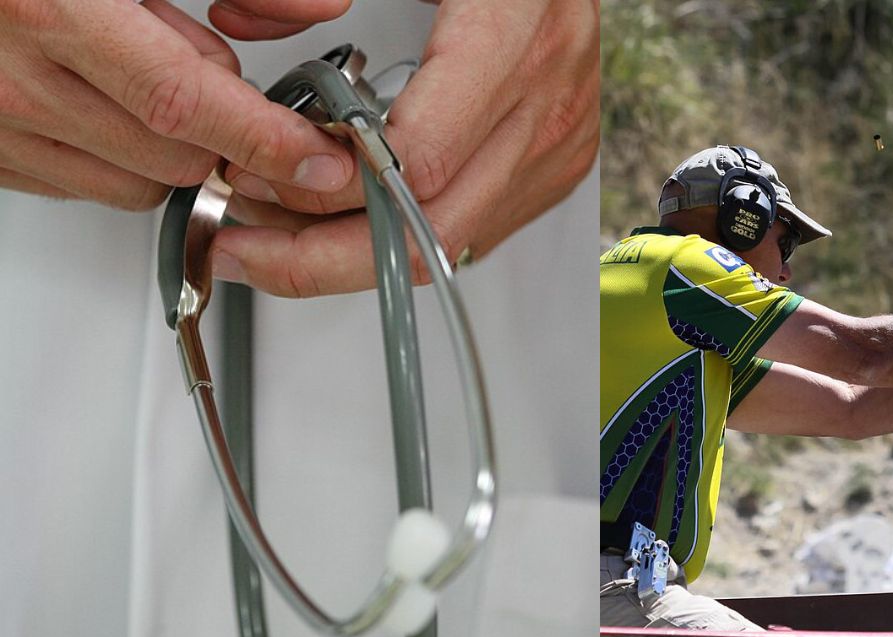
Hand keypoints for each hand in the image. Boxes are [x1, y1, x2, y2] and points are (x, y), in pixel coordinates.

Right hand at [0, 0, 354, 209]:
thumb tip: (318, 9)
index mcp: (48, 7)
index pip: (184, 103)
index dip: (265, 138)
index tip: (319, 157)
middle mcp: (10, 78)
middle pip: (172, 157)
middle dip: (221, 130)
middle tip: (203, 65)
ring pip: (133, 186)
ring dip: (171, 148)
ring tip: (144, 73)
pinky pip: (83, 187)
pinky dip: (120, 157)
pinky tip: (109, 99)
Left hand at [210, 0, 599, 294]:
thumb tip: (242, 19)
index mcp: (512, 41)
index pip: (418, 160)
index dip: (328, 187)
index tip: (262, 177)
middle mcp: (541, 111)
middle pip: (426, 231)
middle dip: (322, 258)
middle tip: (245, 249)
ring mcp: (551, 152)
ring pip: (443, 249)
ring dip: (351, 254)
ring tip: (278, 233)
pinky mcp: (550, 175)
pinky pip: (468, 234)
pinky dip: (399, 239)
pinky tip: (347, 220)